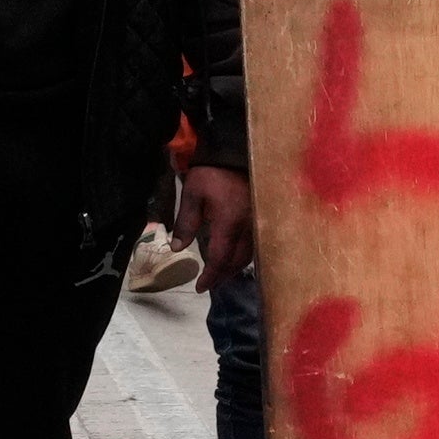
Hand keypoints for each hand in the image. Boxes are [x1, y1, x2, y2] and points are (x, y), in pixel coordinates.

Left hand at [178, 161, 253, 283]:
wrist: (235, 151)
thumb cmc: (211, 173)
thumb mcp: (192, 195)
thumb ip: (186, 223)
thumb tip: (177, 248)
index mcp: (229, 223)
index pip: (220, 258)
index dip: (210, 275)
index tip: (200, 287)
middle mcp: (248, 227)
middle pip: (238, 261)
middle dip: (223, 275)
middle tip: (209, 283)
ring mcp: (258, 222)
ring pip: (249, 255)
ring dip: (234, 268)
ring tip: (220, 273)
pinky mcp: (261, 216)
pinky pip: (255, 244)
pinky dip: (243, 256)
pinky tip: (234, 256)